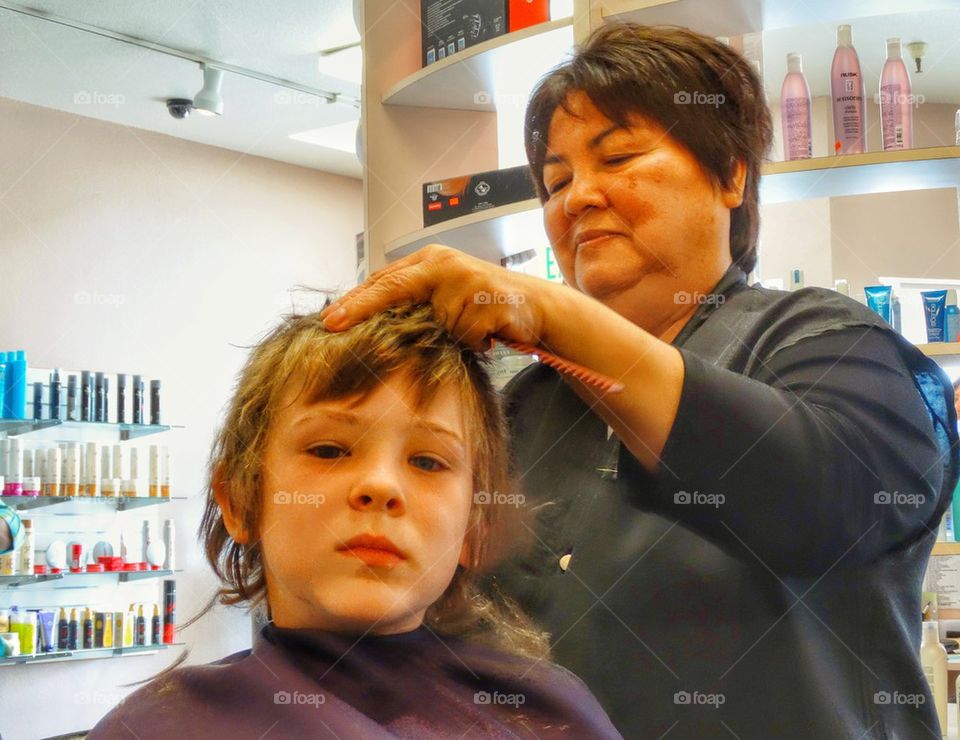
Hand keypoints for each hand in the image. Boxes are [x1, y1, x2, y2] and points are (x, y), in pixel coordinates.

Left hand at [321, 244, 561, 350]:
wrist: (536, 307)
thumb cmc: (485, 308)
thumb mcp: (445, 303)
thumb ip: (416, 306)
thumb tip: (373, 330)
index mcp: (430, 261)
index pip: (384, 279)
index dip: (355, 300)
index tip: (329, 319)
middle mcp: (443, 264)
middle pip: (392, 287)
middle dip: (361, 308)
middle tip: (333, 325)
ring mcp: (464, 278)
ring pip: (433, 322)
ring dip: (449, 335)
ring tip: (470, 329)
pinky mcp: (485, 297)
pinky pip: (465, 334)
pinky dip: (474, 341)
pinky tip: (489, 333)